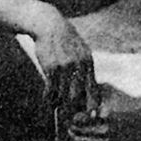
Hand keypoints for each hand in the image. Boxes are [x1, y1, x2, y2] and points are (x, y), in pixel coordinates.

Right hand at [30, 9, 97, 124]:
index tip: (91, 114)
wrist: (48, 25)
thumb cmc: (64, 39)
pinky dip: (49, 97)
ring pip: (63, 94)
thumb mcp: (80, 49)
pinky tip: (47, 99)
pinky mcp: (50, 68)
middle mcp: (78, 66)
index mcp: (87, 62)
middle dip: (74, 108)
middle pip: (78, 95)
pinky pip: (51, 89)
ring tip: (57, 107)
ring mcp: (64, 67)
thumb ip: (84, 66)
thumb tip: (89, 84)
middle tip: (70, 115)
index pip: (93, 88)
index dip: (92, 103)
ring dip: (60, 103)